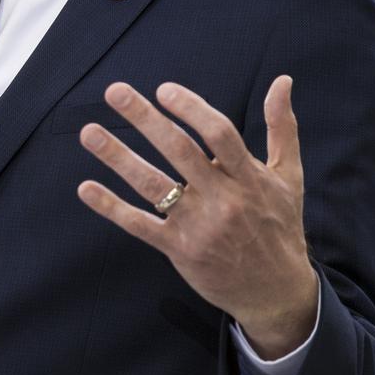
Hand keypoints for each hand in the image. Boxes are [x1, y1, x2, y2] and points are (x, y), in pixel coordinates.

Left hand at [77, 75, 317, 359]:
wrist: (276, 293)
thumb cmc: (280, 226)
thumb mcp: (289, 177)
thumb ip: (282, 127)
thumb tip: (282, 80)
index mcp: (249, 178)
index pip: (219, 135)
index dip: (191, 109)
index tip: (164, 89)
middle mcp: (223, 199)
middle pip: (179, 152)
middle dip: (145, 119)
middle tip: (114, 91)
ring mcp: (198, 226)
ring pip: (153, 186)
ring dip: (118, 157)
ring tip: (89, 132)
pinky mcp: (179, 250)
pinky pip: (140, 225)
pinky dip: (111, 207)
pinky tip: (86, 188)